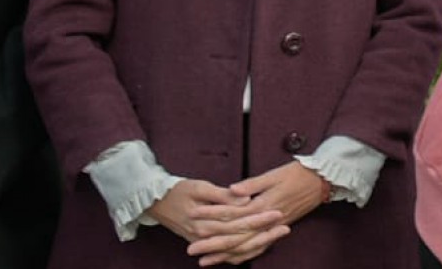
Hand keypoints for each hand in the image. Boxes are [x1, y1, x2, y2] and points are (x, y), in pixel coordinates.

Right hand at [144, 180, 285, 262]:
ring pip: (235, 249)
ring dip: (258, 244)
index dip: (258, 217)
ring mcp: (204, 243)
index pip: (237, 222)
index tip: (277, 211)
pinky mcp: (205, 244)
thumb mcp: (200, 187)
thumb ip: (223, 195)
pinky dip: (244, 252)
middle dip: (264, 232)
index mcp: (205, 222)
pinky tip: (261, 246)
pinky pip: (227, 254)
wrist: (156, 203)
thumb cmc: (179, 191)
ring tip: (278, 235)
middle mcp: (205, 236)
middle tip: (285, 226)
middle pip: (239, 238)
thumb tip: (245, 200)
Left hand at [189, 161, 329, 263]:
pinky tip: (230, 260)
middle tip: (191, 251)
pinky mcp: (278, 229)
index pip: (233, 214)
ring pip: (246, 247)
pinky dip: (244, 255)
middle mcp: (268, 220)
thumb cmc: (298, 173)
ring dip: (225, 255)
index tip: (193, 217)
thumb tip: (231, 191)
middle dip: (213, 245)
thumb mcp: (275, 174)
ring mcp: (273, 227)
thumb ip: (252, 185)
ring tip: (205, 261)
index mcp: (264, 204)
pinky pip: (259, 247)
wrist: (323, 181)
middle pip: (236, 237)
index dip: (212, 216)